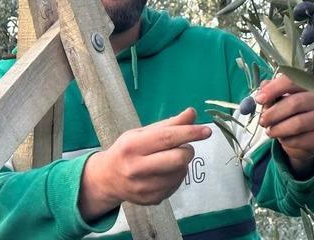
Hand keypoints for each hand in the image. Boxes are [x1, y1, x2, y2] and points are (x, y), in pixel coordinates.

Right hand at [78, 107, 211, 220]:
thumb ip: (169, 124)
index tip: (207, 131)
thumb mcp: (142, 133)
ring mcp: (143, 187)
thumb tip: (192, 113)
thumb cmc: (127, 150)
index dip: (190, 133)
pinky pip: (176, 185)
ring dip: (182, 164)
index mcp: (132, 146)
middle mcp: (136, 168)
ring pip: (181, 172)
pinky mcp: (151, 200)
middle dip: (187, 150)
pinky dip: (177, 176)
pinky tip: (164, 173)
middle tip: (182, 147)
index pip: (167, 138)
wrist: (106, 179)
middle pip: (178, 159)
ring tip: (168, 160)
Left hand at [256, 73, 313, 177]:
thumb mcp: (278, 100)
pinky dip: (286, 141)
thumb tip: (262, 90)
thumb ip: (270, 93)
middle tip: (262, 120)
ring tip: (269, 131)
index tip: (259, 99)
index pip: (292, 82)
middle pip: (295, 103)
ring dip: (278, 129)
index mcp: (307, 85)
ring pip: (297, 124)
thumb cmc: (290, 113)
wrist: (305, 136)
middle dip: (274, 113)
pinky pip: (300, 140)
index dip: (274, 89)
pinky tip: (283, 138)